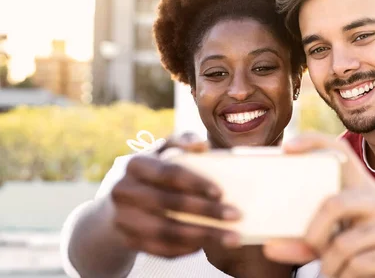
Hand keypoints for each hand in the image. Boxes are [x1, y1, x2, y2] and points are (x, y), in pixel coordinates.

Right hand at [110, 133, 241, 257]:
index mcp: (136, 164)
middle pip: (168, 203)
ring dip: (201, 235)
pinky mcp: (127, 240)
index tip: (220, 192)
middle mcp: (124, 190)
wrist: (123, 202)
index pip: (168, 172)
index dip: (194, 182)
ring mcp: (122, 218)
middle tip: (235, 215)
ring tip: (230, 237)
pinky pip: (159, 249)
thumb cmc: (156, 172)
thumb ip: (183, 142)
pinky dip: (185, 248)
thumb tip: (202, 145)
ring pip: (165, 230)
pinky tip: (206, 245)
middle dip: (205, 211)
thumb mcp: (165, 152)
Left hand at [264, 133, 374, 277]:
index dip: (314, 142)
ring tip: (333, 273)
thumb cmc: (370, 252)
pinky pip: (360, 266)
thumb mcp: (338, 242)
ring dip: (329, 268)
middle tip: (311, 250)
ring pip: (343, 245)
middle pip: (334, 204)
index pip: (340, 152)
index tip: (288, 147)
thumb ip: (308, 242)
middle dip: (313, 234)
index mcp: (364, 190)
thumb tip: (271, 247)